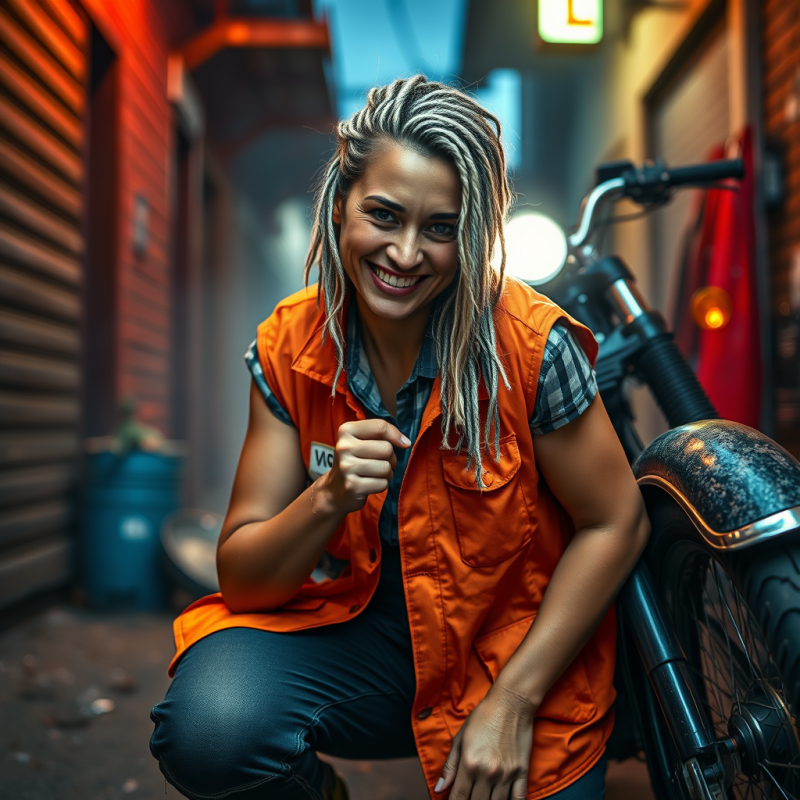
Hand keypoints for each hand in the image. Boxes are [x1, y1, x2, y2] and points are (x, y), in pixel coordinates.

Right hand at [318, 419, 409, 513]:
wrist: (335, 490)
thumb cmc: (355, 461)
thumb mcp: (362, 441)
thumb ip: (382, 434)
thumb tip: (406, 442)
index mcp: (346, 431)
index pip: (380, 427)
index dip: (396, 435)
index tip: (402, 443)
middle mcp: (344, 447)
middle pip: (386, 449)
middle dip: (391, 458)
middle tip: (380, 463)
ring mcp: (346, 467)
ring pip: (386, 468)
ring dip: (387, 473)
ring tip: (375, 474)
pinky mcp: (352, 486)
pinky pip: (382, 484)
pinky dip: (381, 485)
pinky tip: (370, 484)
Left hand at [435, 684, 534, 799]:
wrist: (511, 703)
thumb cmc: (483, 717)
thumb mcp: (460, 738)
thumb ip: (450, 766)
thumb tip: (439, 789)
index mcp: (469, 763)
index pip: (459, 798)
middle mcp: (488, 772)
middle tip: (469, 797)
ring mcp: (507, 774)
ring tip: (482, 797)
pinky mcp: (522, 772)